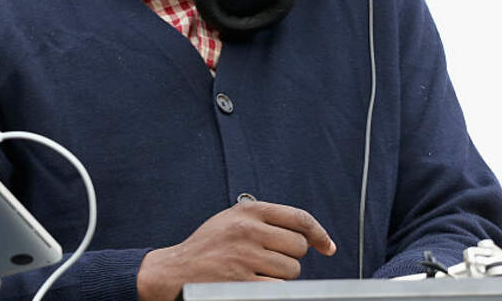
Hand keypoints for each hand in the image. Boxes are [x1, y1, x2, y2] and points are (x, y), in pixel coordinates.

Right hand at [135, 200, 335, 300]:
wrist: (175, 271)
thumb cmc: (207, 247)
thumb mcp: (231, 220)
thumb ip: (264, 221)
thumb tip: (308, 234)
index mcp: (247, 212)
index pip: (298, 217)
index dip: (319, 233)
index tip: (326, 246)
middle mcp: (247, 231)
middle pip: (298, 247)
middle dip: (290, 257)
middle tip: (270, 260)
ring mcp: (245, 257)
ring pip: (291, 270)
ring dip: (280, 276)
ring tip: (255, 272)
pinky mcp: (242, 282)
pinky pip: (278, 288)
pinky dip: (272, 289)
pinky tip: (254, 283)